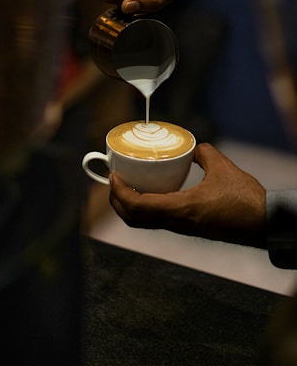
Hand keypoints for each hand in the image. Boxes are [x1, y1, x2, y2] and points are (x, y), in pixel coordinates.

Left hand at [109, 143, 266, 247]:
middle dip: (118, 201)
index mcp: (181, 208)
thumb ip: (204, 153)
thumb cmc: (244, 199)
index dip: (120, 192)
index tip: (113, 176)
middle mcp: (176, 222)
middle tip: (114, 181)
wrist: (262, 223)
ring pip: (144, 223)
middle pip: (134, 219)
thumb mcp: (222, 167)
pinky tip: (148, 194)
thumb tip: (192, 148)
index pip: (138, 205)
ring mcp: (181, 228)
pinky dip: (144, 210)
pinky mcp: (187, 228)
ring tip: (126, 188)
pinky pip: (156, 222)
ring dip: (129, 207)